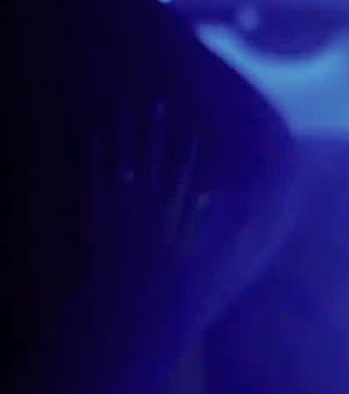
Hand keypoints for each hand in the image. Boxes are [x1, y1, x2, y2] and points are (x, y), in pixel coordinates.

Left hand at [83, 101, 210, 296]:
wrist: (122, 290)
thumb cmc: (161, 273)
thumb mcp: (188, 247)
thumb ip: (197, 219)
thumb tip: (208, 195)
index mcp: (171, 204)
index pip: (182, 166)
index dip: (186, 144)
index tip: (191, 124)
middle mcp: (146, 195)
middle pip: (152, 153)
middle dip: (155, 127)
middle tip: (157, 103)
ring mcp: (119, 198)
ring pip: (123, 157)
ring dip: (125, 133)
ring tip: (126, 110)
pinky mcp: (96, 206)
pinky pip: (96, 175)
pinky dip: (97, 156)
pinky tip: (98, 137)